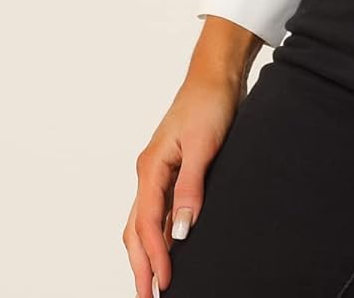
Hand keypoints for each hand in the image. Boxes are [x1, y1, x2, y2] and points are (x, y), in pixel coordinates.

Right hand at [122, 66, 242, 295]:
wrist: (216, 76)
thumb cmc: (209, 103)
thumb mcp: (204, 145)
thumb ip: (190, 188)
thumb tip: (181, 232)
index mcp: (150, 167)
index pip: (146, 224)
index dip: (154, 257)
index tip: (164, 285)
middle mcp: (149, 173)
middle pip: (136, 230)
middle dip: (141, 266)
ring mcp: (159, 172)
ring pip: (145, 223)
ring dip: (148, 253)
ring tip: (157, 284)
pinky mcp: (174, 170)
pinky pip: (160, 211)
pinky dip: (161, 235)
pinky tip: (171, 250)